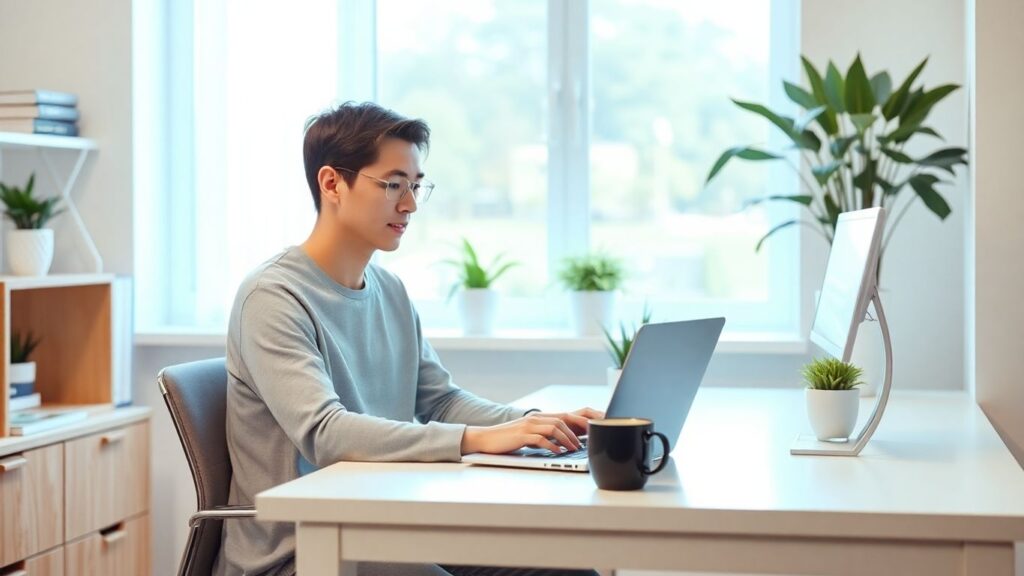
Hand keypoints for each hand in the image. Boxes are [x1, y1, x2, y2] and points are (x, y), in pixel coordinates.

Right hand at [460, 407, 604, 454]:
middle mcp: (536, 418)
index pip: (567, 414)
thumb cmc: (509, 439)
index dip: (583, 419)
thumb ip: (545, 435)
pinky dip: (552, 446)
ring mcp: (529, 425)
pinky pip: (541, 439)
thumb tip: (565, 443)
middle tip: (592, 438)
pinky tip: (558, 452)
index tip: (596, 428)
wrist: (485, 438)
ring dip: (568, 439)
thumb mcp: (530, 435)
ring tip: (574, 449)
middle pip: (564, 418)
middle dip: (580, 427)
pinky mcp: (522, 435)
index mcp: (540, 417)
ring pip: (555, 427)